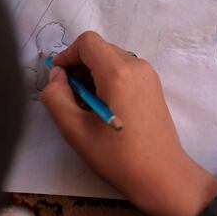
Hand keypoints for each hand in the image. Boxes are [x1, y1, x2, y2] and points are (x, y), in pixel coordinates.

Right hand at [41, 31, 216, 215]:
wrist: (160, 174)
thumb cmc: (116, 156)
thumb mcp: (74, 130)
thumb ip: (56, 96)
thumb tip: (57, 74)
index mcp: (118, 72)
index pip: (88, 41)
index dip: (67, 55)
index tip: (58, 79)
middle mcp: (137, 66)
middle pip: (100, 48)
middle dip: (79, 65)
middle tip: (70, 97)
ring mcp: (148, 74)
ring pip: (112, 58)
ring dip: (93, 73)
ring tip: (86, 106)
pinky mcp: (153, 85)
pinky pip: (124, 70)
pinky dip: (108, 79)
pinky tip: (104, 107)